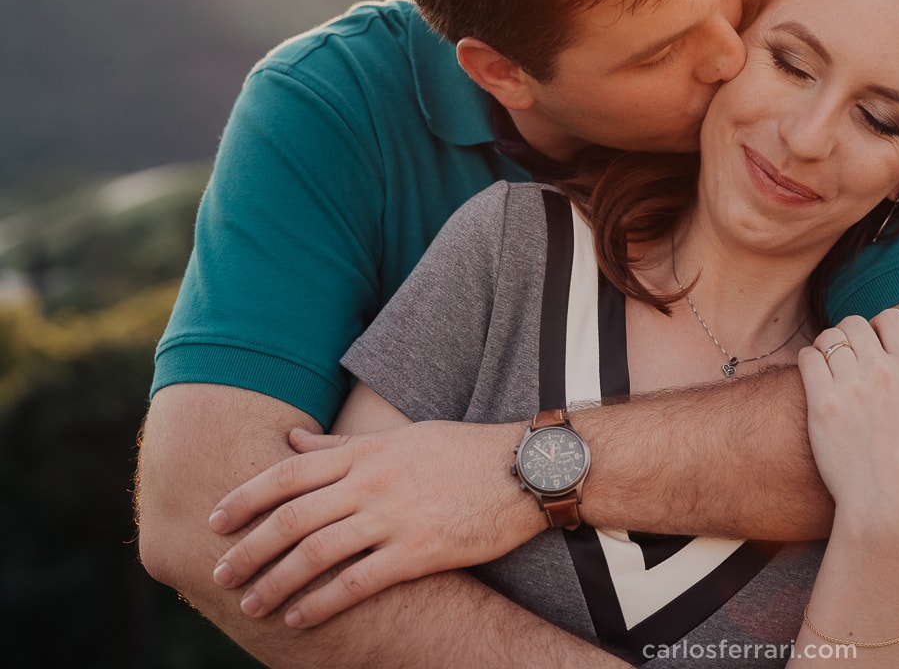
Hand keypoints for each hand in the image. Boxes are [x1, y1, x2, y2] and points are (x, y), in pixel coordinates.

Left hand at [208, 419, 542, 627]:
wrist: (527, 469)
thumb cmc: (465, 452)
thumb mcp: (402, 438)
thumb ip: (342, 446)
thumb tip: (292, 442)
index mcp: (367, 452)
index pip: (289, 474)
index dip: (245, 498)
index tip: (215, 520)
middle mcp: (373, 482)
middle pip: (292, 518)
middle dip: (249, 549)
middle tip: (220, 574)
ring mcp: (395, 517)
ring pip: (316, 552)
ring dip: (275, 582)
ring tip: (252, 604)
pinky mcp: (420, 551)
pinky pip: (358, 581)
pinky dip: (321, 601)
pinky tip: (299, 617)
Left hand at [797, 309, 898, 521]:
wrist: (884, 503)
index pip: (891, 318)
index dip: (881, 326)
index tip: (876, 345)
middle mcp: (881, 371)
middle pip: (855, 323)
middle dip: (852, 335)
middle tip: (850, 357)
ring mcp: (850, 385)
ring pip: (829, 337)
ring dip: (828, 347)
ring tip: (831, 366)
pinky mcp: (822, 403)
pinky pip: (808, 358)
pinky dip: (809, 361)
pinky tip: (815, 379)